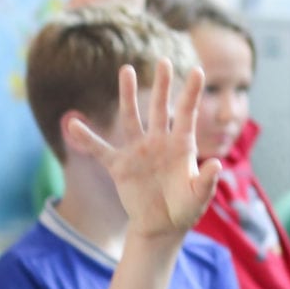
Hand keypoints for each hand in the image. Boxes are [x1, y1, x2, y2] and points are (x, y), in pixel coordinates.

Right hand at [67, 60, 219, 241]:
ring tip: (126, 70)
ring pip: (131, 117)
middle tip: (162, 61)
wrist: (161, 227)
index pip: (186, 114)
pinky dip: (87, 138)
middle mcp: (159, 142)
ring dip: (128, 95)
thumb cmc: (184, 210)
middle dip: (161, 85)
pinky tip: (73, 123)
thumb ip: (206, 181)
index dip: (191, 93)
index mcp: (182, 146)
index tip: (197, 70)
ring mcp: (138, 151)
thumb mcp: (198, 197)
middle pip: (159, 107)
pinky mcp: (119, 166)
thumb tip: (216, 164)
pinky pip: (100, 149)